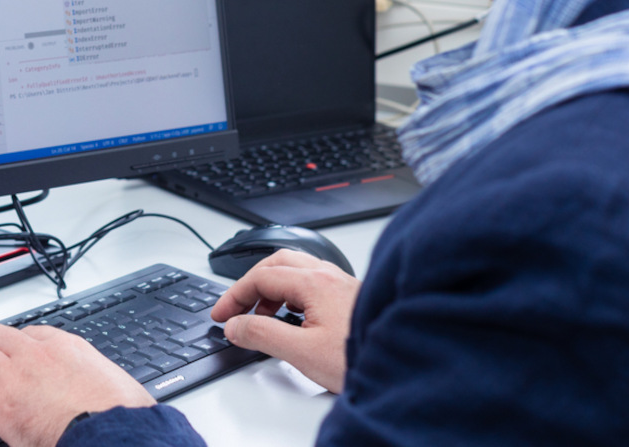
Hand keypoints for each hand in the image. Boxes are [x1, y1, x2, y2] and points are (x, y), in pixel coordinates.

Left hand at [0, 323, 154, 446]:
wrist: (112, 432)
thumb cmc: (119, 413)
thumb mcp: (115, 380)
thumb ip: (98, 376)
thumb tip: (107, 390)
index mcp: (66, 346)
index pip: (29, 333)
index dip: (17, 348)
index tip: (14, 363)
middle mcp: (36, 355)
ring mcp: (16, 377)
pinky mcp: (1, 406)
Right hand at [211, 249, 359, 392]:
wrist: (407, 365)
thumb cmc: (363, 357)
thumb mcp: (302, 351)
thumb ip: (262, 334)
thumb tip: (235, 325)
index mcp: (314, 282)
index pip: (260, 278)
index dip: (233, 296)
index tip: (221, 315)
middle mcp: (328, 275)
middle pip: (275, 264)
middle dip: (249, 285)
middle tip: (234, 309)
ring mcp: (341, 283)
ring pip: (294, 271)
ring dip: (271, 288)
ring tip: (261, 316)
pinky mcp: (349, 296)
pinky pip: (310, 282)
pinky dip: (290, 294)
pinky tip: (292, 316)